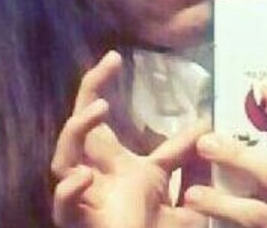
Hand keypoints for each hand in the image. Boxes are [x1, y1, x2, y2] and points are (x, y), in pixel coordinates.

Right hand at [51, 51, 207, 227]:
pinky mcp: (79, 224)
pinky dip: (68, 190)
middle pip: (77, 127)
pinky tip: (82, 175)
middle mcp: (91, 175)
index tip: (114, 57)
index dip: (99, 85)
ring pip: (61, 159)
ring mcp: (83, 199)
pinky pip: (62, 207)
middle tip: (106, 64)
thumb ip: (180, 155)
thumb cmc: (146, 227)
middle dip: (87, 92)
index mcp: (110, 164)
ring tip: (99, 108)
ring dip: (76, 131)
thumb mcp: (166, 184)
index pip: (98, 118)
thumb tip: (204, 126)